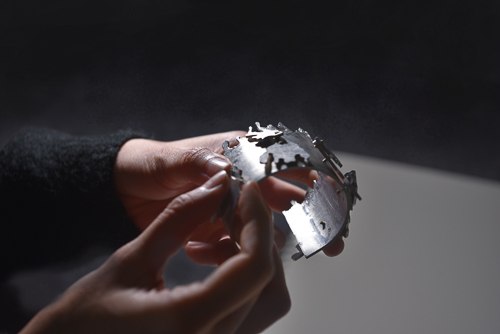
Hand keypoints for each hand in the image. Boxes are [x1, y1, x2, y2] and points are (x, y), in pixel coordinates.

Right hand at [20, 171, 289, 333]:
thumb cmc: (81, 322)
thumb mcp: (128, 262)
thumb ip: (178, 219)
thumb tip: (216, 183)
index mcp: (189, 322)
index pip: (254, 267)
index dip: (258, 221)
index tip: (247, 191)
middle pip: (270, 284)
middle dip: (259, 236)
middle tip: (236, 205)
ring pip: (266, 299)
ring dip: (254, 256)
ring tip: (222, 230)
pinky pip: (248, 309)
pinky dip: (243, 276)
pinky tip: (216, 256)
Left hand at [114, 131, 343, 255]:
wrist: (124, 188)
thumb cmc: (149, 165)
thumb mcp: (171, 162)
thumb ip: (198, 164)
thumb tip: (224, 172)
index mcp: (240, 154)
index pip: (288, 162)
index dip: (315, 179)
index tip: (334, 199)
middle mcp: (244, 179)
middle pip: (290, 196)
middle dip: (314, 218)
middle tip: (332, 243)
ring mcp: (235, 204)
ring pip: (265, 224)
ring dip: (261, 240)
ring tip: (242, 254)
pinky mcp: (221, 226)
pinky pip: (237, 242)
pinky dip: (226, 251)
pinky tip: (199, 252)